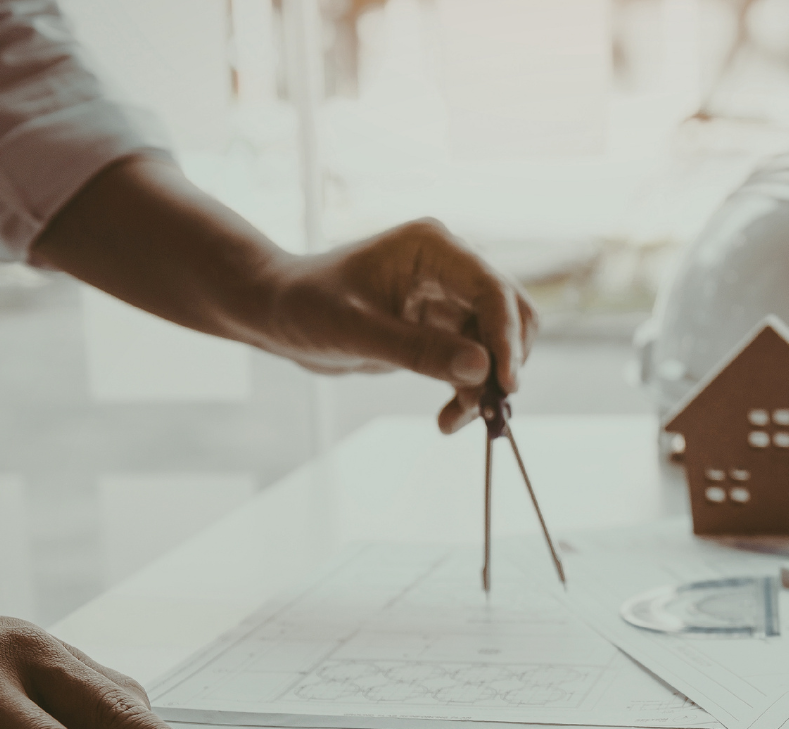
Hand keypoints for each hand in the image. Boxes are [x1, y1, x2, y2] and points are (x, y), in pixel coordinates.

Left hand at [256, 219, 537, 433]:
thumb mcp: (354, 330)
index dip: (506, 336)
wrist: (277, 315)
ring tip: (457, 420)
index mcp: (432, 248)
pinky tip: (447, 420)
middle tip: (493, 409)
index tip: (506, 385)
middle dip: (506, 362)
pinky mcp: (442, 329)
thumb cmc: (304, 306)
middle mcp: (450, 268)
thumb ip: (417, 349)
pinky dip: (469, 392)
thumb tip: (482, 369)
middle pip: (510, 313)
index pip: (491, 289)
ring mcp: (449, 298)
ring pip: (496, 343)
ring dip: (487, 385)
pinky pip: (475, 363)